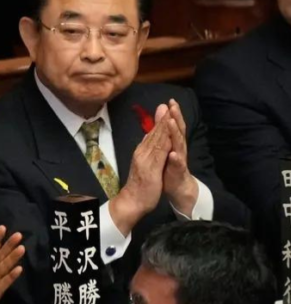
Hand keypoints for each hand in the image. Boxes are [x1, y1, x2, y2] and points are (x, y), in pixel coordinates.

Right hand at [108, 105, 172, 235]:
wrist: (133, 200)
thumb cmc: (139, 183)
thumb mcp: (143, 163)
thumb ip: (146, 149)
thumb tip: (148, 136)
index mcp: (142, 151)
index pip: (152, 133)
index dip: (160, 120)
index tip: (165, 106)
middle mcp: (142, 152)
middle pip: (154, 133)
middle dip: (162, 118)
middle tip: (168, 104)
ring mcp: (146, 160)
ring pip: (157, 141)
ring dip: (163, 127)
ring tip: (170, 114)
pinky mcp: (150, 168)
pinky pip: (159, 154)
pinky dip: (164, 143)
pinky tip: (170, 135)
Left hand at [161, 99, 198, 213]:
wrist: (177, 186)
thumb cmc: (169, 165)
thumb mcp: (166, 147)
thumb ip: (165, 133)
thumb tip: (163, 118)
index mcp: (173, 142)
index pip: (173, 125)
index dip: (172, 113)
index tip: (170, 100)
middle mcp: (178, 148)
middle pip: (178, 130)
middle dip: (176, 118)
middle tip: (174, 105)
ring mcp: (179, 159)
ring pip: (178, 144)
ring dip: (175, 133)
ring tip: (171, 123)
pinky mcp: (177, 171)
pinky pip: (177, 164)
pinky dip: (176, 159)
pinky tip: (173, 154)